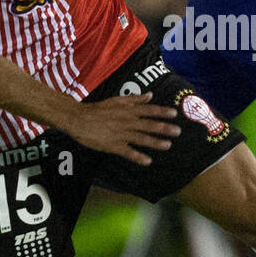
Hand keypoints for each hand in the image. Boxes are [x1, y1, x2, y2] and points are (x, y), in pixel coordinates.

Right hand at [65, 92, 181, 165]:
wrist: (78, 119)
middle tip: (178, 131)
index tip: (174, 114)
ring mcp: (120, 133)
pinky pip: (127, 152)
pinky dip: (137, 156)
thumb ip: (134, 99)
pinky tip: (147, 161)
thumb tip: (150, 95)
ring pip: (140, 138)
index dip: (162, 112)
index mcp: (127, 110)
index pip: (148, 110)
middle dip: (164, 128)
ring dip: (155, 142)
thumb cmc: (98, 109)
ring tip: (167, 145)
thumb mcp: (117, 100)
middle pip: (148, 124)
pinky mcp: (112, 145)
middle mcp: (126, 121)